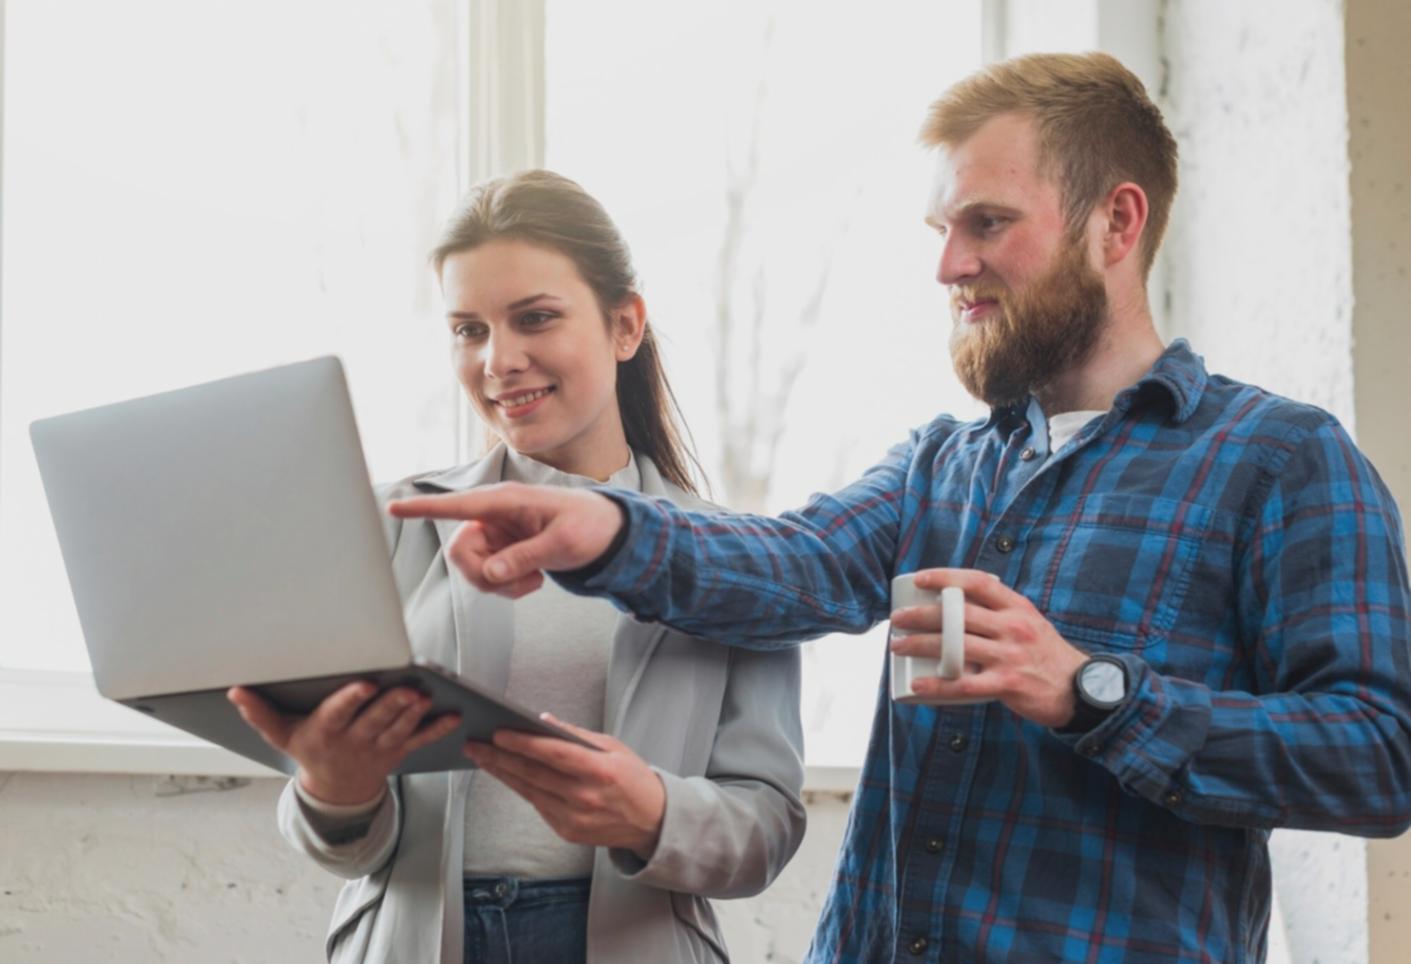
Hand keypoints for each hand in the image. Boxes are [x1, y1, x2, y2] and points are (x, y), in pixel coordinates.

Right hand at [228, 683, 460, 804]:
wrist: (337, 792)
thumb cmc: (310, 750)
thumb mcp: (281, 736)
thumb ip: (260, 714)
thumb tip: (235, 691)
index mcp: (326, 731)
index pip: (339, 714)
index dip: (352, 700)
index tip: (365, 684)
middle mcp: (354, 740)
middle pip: (375, 721)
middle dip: (392, 705)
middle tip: (408, 690)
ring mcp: (379, 747)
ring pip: (399, 730)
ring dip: (414, 715)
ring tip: (425, 696)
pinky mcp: (399, 751)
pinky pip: (420, 741)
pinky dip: (437, 730)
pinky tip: (453, 717)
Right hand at [388, 483, 624, 598]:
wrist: (606, 534)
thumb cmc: (588, 526)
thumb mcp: (563, 543)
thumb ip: (525, 557)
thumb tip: (490, 573)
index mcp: (507, 501)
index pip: (458, 504)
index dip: (424, 508)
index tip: (393, 507)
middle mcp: (494, 516)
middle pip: (460, 551)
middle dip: (482, 575)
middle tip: (517, 581)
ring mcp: (497, 535)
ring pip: (472, 569)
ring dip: (500, 584)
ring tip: (534, 579)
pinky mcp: (502, 551)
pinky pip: (488, 577)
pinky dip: (508, 586)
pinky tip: (533, 578)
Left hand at [464, 714, 666, 860]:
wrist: (652, 821)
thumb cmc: (633, 779)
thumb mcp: (613, 747)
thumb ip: (576, 735)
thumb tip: (542, 721)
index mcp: (600, 771)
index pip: (554, 754)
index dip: (523, 743)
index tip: (498, 733)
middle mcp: (585, 797)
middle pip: (533, 774)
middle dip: (499, 757)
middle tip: (475, 744)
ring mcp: (574, 817)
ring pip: (528, 791)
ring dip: (502, 773)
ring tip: (482, 757)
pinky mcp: (567, 831)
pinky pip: (537, 805)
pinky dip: (520, 788)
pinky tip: (505, 774)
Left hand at [888, 568, 1089, 726]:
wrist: (1080, 690)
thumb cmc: (1045, 654)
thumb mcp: (1029, 622)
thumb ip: (998, 612)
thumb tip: (956, 605)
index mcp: (1017, 607)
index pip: (978, 582)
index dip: (946, 577)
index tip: (920, 578)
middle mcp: (1013, 627)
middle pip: (960, 614)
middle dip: (922, 614)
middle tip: (898, 618)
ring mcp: (1011, 655)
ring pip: (956, 646)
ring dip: (921, 645)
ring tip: (898, 646)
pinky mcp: (1008, 684)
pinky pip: (965, 684)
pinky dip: (938, 684)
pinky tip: (918, 684)